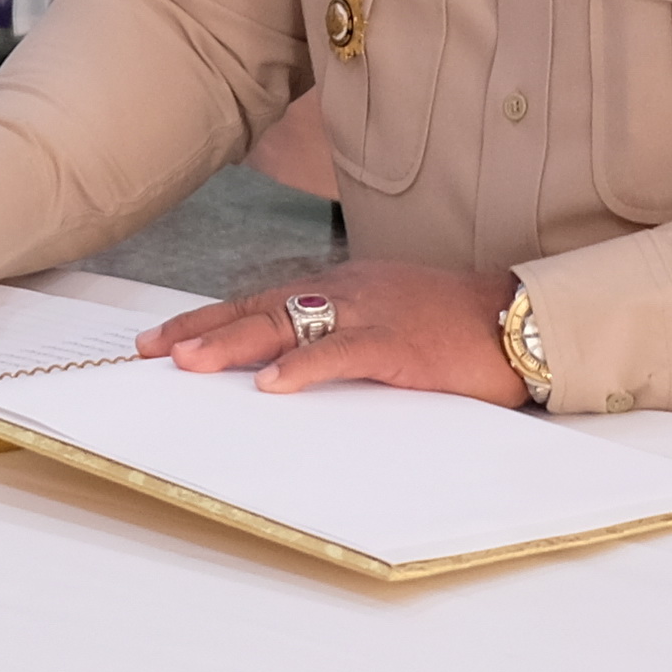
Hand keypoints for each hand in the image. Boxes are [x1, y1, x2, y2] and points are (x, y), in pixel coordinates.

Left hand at [140, 260, 525, 403]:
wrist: (516, 318)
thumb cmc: (454, 325)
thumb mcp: (387, 318)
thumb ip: (340, 333)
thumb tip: (288, 364)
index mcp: (342, 287)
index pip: (262, 300)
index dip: (210, 318)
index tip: (164, 337)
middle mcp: (346, 292)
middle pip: (261, 307)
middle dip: (204, 329)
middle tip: (155, 350)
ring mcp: (371, 313)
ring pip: (289, 323)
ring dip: (235, 343)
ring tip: (189, 361)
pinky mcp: (398, 344)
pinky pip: (342, 353)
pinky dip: (303, 367)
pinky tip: (271, 384)